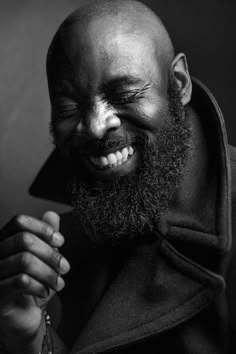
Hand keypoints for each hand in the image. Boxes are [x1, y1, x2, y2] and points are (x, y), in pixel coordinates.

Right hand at [0, 211, 69, 352]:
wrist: (23, 318)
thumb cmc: (32, 286)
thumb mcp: (44, 259)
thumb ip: (47, 237)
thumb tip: (52, 214)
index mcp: (4, 241)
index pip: (20, 222)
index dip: (43, 228)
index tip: (60, 241)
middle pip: (24, 240)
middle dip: (51, 254)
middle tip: (65, 267)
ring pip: (25, 261)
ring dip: (49, 273)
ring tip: (59, 283)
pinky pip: (21, 281)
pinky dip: (40, 285)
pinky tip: (46, 291)